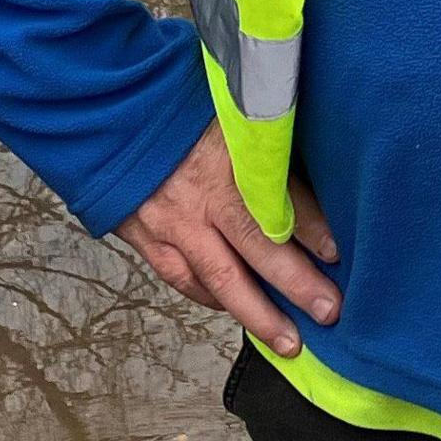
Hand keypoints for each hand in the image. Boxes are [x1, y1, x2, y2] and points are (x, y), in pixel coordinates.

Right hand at [117, 123, 340, 357]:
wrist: (104, 110)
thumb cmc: (173, 103)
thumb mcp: (227, 111)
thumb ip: (262, 144)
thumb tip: (300, 174)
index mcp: (223, 160)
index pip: (277, 199)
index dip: (310, 226)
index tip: (337, 252)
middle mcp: (196, 198)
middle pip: (255, 249)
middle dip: (295, 285)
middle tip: (329, 311)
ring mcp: (166, 222)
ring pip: (216, 279)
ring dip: (254, 311)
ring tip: (285, 338)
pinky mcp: (141, 235)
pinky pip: (179, 276)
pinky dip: (208, 296)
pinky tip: (229, 306)